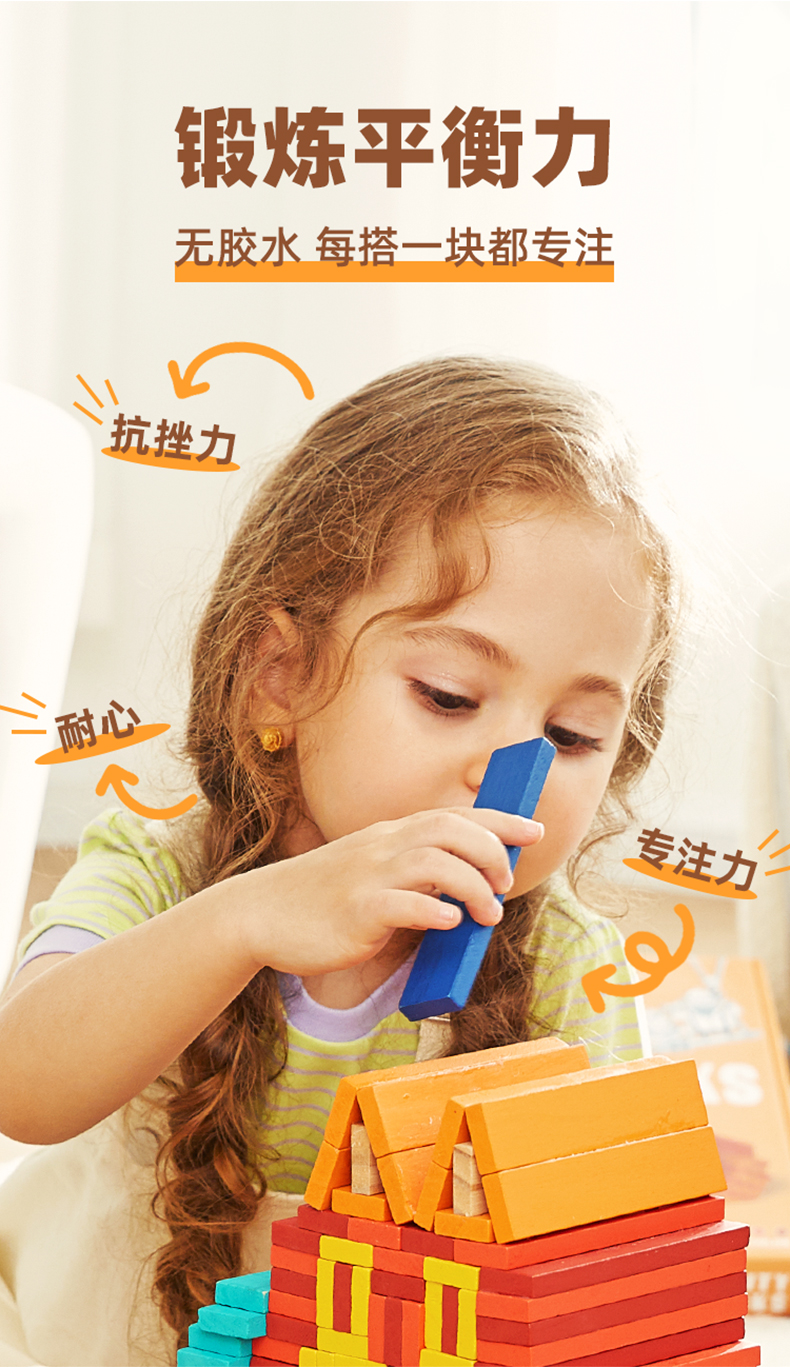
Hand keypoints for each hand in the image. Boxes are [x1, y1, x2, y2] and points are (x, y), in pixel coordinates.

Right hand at [238, 808, 542, 977]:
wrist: (259, 914)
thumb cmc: (320, 900)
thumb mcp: (370, 876)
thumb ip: (412, 880)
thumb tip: (462, 898)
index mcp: (389, 837)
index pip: (453, 816)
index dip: (498, 820)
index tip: (533, 830)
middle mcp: (382, 848)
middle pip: (450, 829)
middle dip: (491, 850)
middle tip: (506, 882)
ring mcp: (368, 877)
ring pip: (434, 863)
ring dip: (472, 885)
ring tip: (486, 915)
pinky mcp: (356, 912)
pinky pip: (402, 904)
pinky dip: (433, 909)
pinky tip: (448, 921)